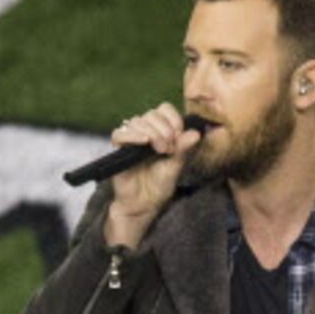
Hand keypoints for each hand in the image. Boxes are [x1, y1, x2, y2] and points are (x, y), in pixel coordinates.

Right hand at [101, 103, 201, 246]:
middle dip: (164, 129)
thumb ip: (183, 148)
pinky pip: (120, 133)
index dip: (173, 118)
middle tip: (170, 148)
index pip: (164, 110)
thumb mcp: (176, 165)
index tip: (179, 134)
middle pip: (151, 114)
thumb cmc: (159, 185)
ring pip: (137, 121)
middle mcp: (144, 132)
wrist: (144, 203)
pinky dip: (133, 135)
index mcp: (160, 132)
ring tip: (161, 150)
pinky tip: (144, 142)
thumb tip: (196, 132)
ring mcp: (130, 139)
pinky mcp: (118, 148)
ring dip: (153, 133)